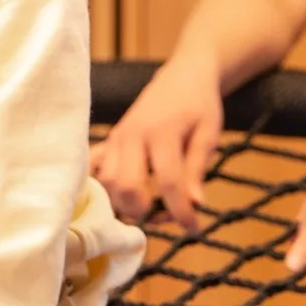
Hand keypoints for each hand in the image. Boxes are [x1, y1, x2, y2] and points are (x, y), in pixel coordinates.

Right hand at [92, 57, 223, 228]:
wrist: (182, 76)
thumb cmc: (200, 104)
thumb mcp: (209, 133)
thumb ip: (198, 167)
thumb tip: (195, 203)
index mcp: (162, 132)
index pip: (169, 183)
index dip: (181, 212)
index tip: (194, 229)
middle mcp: (132, 135)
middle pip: (126, 186)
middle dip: (145, 211)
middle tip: (165, 215)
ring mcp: (117, 137)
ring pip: (108, 182)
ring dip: (125, 202)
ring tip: (149, 206)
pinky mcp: (110, 140)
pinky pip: (95, 168)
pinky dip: (104, 186)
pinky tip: (120, 196)